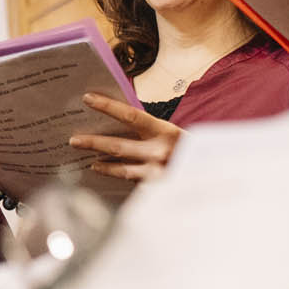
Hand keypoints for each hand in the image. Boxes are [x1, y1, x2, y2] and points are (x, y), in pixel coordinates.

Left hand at [64, 92, 184, 182]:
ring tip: (90, 162)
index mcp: (165, 131)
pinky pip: (131, 182)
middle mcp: (160, 151)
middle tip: (74, 140)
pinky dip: (118, 177)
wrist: (215, 176)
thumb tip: (119, 119)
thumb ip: (150, 130)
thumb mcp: (173, 134)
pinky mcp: (157, 190)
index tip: (87, 98)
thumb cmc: (189, 151)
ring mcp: (158, 173)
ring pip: (121, 169)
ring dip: (103, 166)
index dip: (107, 106)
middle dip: (93, 142)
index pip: (130, 115)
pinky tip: (108, 174)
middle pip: (118, 146)